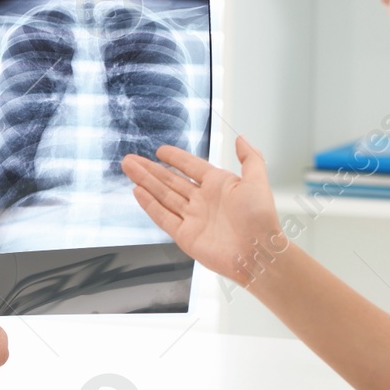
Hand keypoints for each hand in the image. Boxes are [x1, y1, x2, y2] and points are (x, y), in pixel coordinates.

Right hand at [121, 135, 283, 285]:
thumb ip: (250, 158)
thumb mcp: (257, 180)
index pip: (191, 166)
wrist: (258, 252)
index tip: (160, 150)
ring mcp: (192, 218)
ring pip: (163, 196)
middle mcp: (203, 200)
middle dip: (150, 169)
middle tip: (131, 159)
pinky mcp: (185, 235)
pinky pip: (163, 217)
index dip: (176, 158)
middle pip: (171, 180)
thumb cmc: (260, 217)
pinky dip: (150, 204)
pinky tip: (137, 191)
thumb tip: (241, 138)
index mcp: (219, 185)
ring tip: (128, 168)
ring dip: (145, 181)